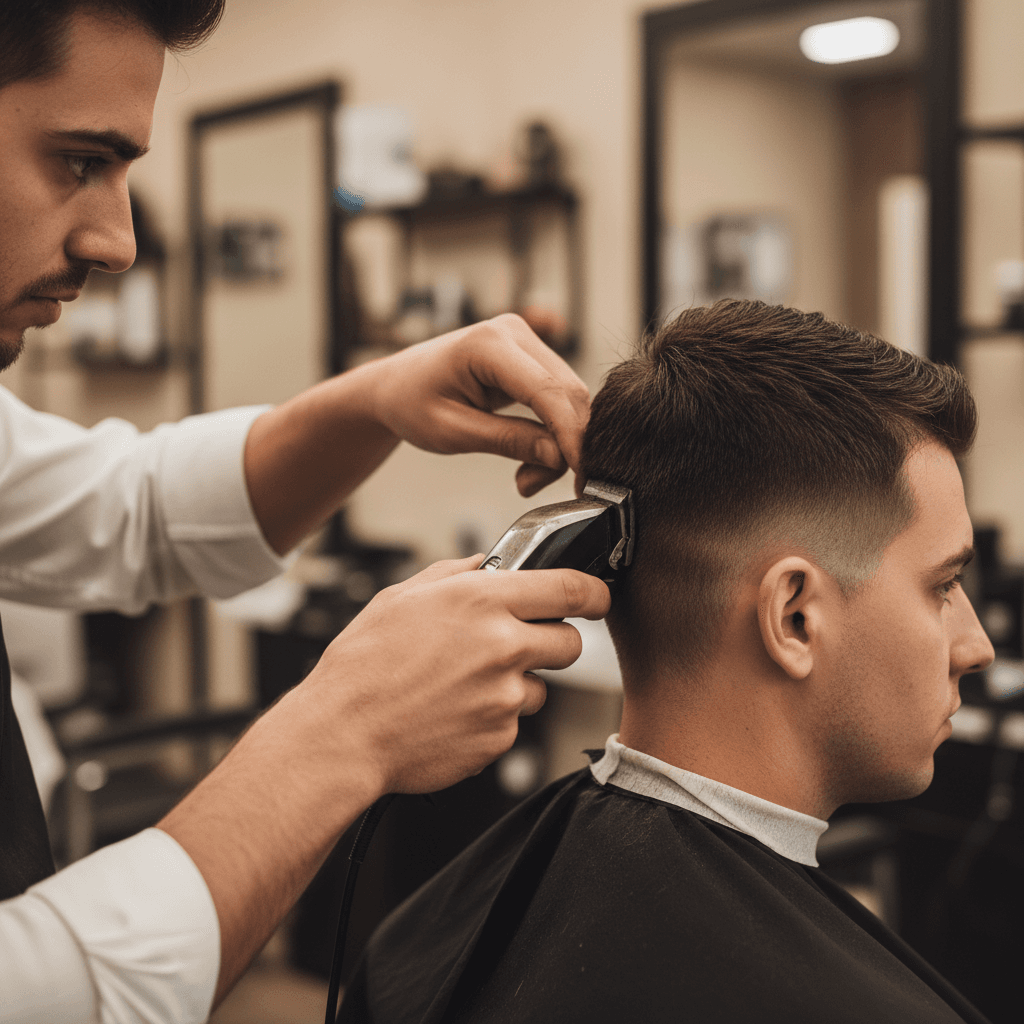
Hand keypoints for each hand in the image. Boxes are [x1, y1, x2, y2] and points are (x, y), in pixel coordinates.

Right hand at [295, 555, 610, 793]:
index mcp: (482, 601)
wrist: (342, 735)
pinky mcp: (500, 737)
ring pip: (540, 687)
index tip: (597, 598)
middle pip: (571, 643)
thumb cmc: (364, 665)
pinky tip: (452, 712)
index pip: (571, 588)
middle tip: (515, 647)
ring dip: (515, 685)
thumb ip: (454, 574)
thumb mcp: (402, 597)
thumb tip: (484, 564)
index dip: (594, 593)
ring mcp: (505, 696)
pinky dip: (492, 719)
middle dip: (551, 642)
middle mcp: (504, 646)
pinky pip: (513, 723)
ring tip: (462, 687)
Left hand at [366, 314, 590, 496]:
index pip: (548, 391)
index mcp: (488, 343)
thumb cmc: (411, 404)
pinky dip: (554, 433)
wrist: (395, 386)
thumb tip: (558, 456)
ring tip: (525, 477)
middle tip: (532, 486)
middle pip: (567, 393)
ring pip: (569, 398)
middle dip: (565, 446)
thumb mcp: (453, 432)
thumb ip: (508, 441)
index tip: (581, 476)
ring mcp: (525, 341)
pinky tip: (531, 457)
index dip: (571, 436)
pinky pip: (559, 398)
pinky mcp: (531, 357)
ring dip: (559, 444)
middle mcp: (514, 332)